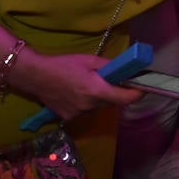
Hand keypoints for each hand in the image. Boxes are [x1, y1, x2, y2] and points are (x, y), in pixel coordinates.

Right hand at [16, 50, 143, 120]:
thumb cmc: (63, 64)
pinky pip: (85, 110)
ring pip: (98, 106)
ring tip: (85, 84)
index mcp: (96, 91)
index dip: (137, 94)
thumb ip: (109, 66)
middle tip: (108, 79)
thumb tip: (126, 69)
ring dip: (98, 97)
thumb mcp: (89, 60)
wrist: (35, 76)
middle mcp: (89, 106)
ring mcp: (78, 114)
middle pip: (111, 101)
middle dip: (114, 92)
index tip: (143, 88)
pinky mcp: (68, 118)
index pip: (125, 98)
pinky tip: (74, 92)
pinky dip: (85, 102)